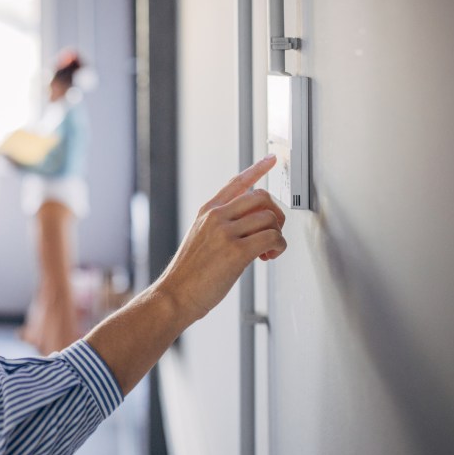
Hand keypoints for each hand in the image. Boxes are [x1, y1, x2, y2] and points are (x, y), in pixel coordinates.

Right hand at [158, 154, 286, 321]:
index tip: (271, 160)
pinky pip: (272, 238)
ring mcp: (226, 233)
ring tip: (267, 251)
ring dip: (277, 235)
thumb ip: (221, 226)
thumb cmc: (188, 274)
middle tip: (272, 233)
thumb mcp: (199, 238)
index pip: (236, 183)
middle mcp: (216, 217)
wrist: (175, 295)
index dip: (257, 169)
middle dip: (275, 214)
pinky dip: (278, 248)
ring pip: (270, 218)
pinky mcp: (236, 252)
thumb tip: (250, 225)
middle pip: (261, 197)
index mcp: (207, 211)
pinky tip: (266, 258)